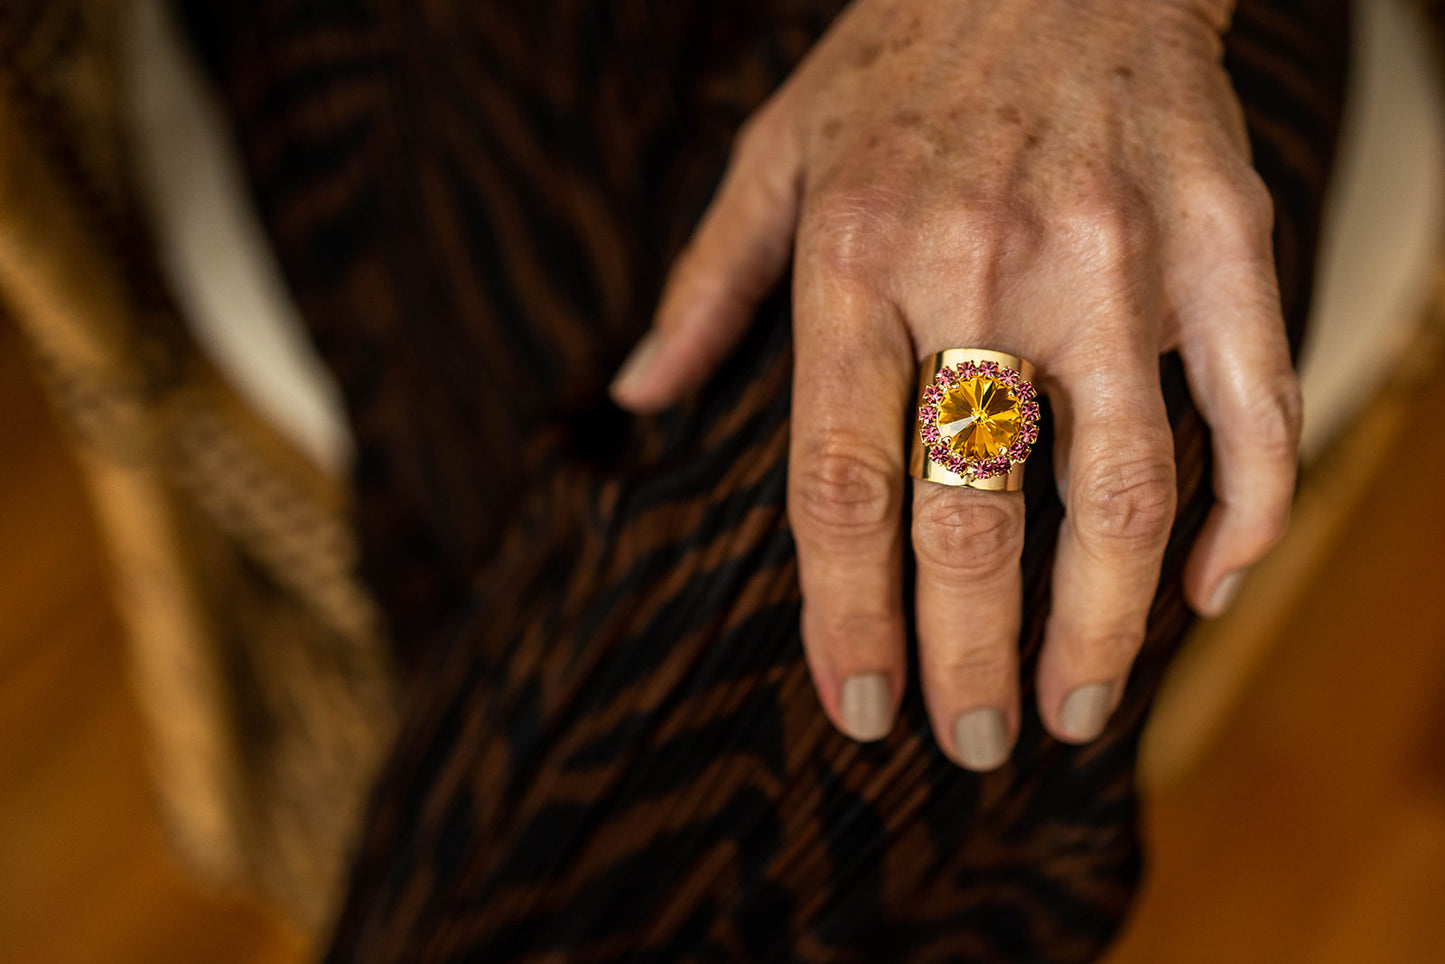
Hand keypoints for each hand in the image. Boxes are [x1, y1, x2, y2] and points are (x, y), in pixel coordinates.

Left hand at [609, 0, 1297, 769]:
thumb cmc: (902, 57)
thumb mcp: (774, 153)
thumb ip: (705, 288)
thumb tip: (634, 398)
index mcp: (857, 256)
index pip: (842, 485)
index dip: (847, 618)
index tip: (861, 707)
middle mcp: (983, 267)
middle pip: (974, 513)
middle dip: (967, 656)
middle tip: (962, 744)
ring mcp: (1115, 259)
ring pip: (1120, 490)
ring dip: (1100, 628)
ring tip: (1074, 714)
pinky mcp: (1220, 243)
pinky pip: (1251, 407)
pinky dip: (1241, 515)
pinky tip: (1205, 593)